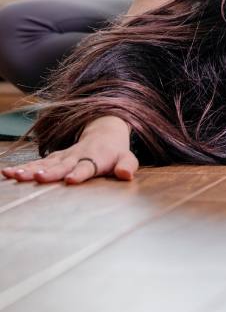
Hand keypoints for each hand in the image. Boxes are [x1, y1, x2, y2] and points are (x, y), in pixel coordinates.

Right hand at [1, 115, 137, 184]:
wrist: (104, 132)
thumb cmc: (116, 152)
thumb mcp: (127, 158)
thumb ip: (127, 166)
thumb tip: (127, 175)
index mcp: (96, 157)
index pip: (88, 166)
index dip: (80, 172)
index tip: (71, 180)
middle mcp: (77, 156)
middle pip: (62, 165)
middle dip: (50, 172)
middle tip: (38, 178)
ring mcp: (63, 156)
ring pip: (45, 163)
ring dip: (30, 170)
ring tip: (14, 175)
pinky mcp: (54, 158)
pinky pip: (37, 163)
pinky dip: (23, 168)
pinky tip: (8, 173)